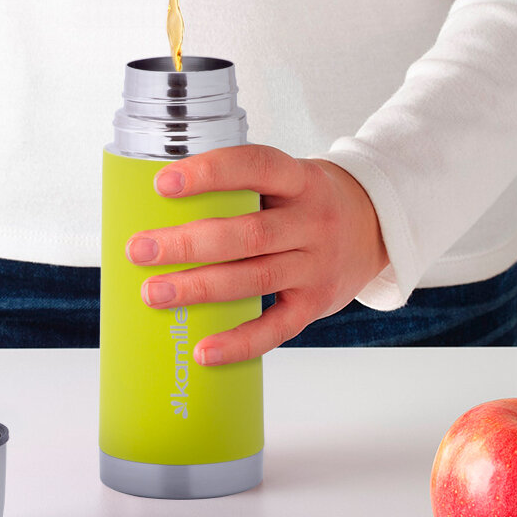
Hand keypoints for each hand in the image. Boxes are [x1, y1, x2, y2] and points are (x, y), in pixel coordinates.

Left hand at [125, 145, 388, 365]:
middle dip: (188, 244)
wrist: (376, 227)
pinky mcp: (316, 303)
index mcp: (300, 180)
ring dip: (200, 289)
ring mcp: (317, 265)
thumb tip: (164, 214)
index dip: (210, 174)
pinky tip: (204, 349)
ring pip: (255, 279)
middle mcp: (313, 222)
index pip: (255, 168)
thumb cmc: (309, 202)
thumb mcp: (288, 179)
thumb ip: (242, 191)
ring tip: (155, 293)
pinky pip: (276, 328)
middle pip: (247, 234)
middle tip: (140, 250)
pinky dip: (239, 342)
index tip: (164, 184)